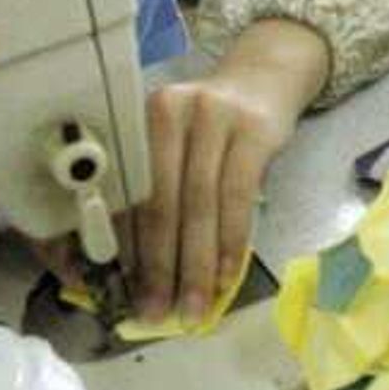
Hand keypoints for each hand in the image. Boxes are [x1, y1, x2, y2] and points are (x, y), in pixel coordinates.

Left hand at [127, 18, 325, 322]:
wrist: (263, 78)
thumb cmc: (208, 126)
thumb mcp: (174, 146)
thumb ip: (156, 193)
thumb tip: (139, 271)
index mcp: (137, 122)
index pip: (127, 196)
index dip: (125, 250)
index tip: (126, 294)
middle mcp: (170, 112)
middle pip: (161, 203)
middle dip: (159, 267)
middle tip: (157, 312)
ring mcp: (213, 117)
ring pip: (199, 206)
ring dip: (198, 266)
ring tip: (195, 307)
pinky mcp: (253, 130)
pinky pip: (238, 197)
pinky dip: (232, 242)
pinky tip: (228, 275)